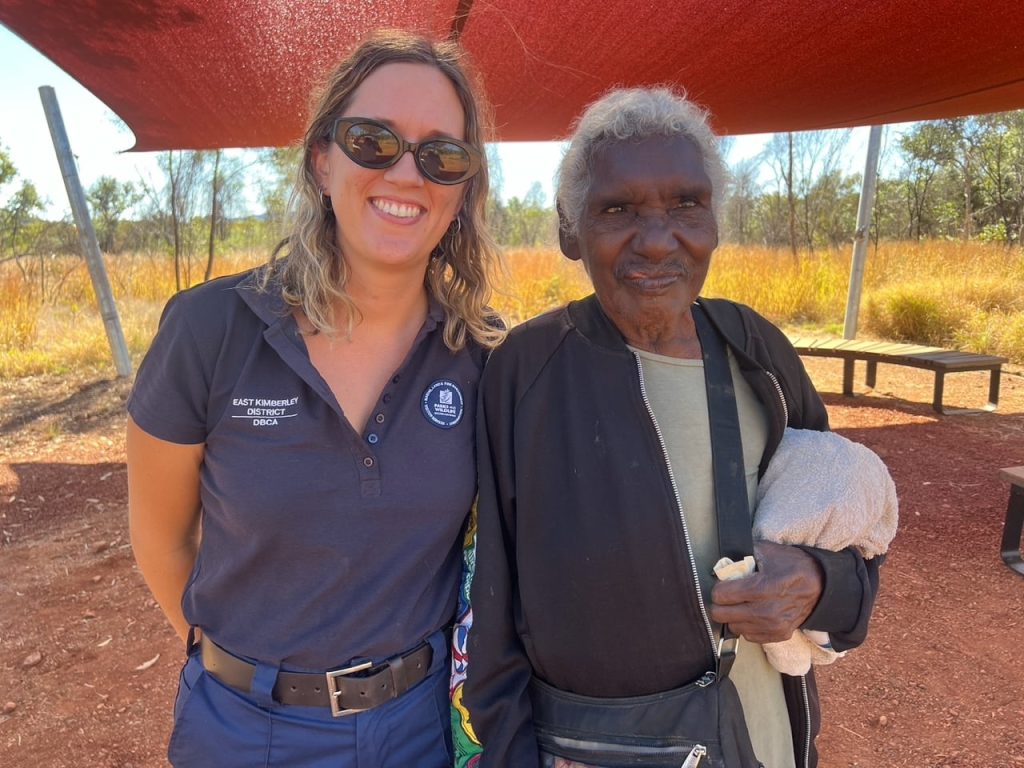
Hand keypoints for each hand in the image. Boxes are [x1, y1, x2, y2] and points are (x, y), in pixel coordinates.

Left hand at [709, 541, 823, 643]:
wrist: (821, 586)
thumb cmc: (794, 566)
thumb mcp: (769, 551)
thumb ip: (743, 555)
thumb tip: (724, 562)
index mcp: (761, 588)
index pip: (721, 595)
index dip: (719, 588)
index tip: (723, 584)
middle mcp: (766, 611)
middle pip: (722, 614)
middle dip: (720, 603)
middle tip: (727, 596)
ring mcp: (773, 626)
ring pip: (734, 627)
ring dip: (733, 616)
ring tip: (741, 604)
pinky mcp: (779, 635)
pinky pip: (749, 636)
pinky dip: (747, 626)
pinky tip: (753, 614)